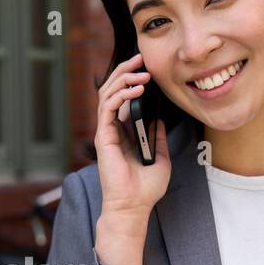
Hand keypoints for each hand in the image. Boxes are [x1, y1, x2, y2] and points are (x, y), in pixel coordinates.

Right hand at [94, 51, 171, 220]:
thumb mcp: (160, 157)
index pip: (123, 98)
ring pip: (107, 94)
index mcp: (123, 132)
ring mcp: (106, 132)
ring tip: (141, 72)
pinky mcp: (103, 137)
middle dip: (125, 71)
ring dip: (123, 79)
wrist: (134, 206)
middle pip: (112, 90)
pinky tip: (136, 90)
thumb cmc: (144, 188)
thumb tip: (160, 120)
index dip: (131, 80)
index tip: (146, 68)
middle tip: (140, 58)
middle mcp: (112, 129)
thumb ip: (158, 137)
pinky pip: (107, 107)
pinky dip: (120, 94)